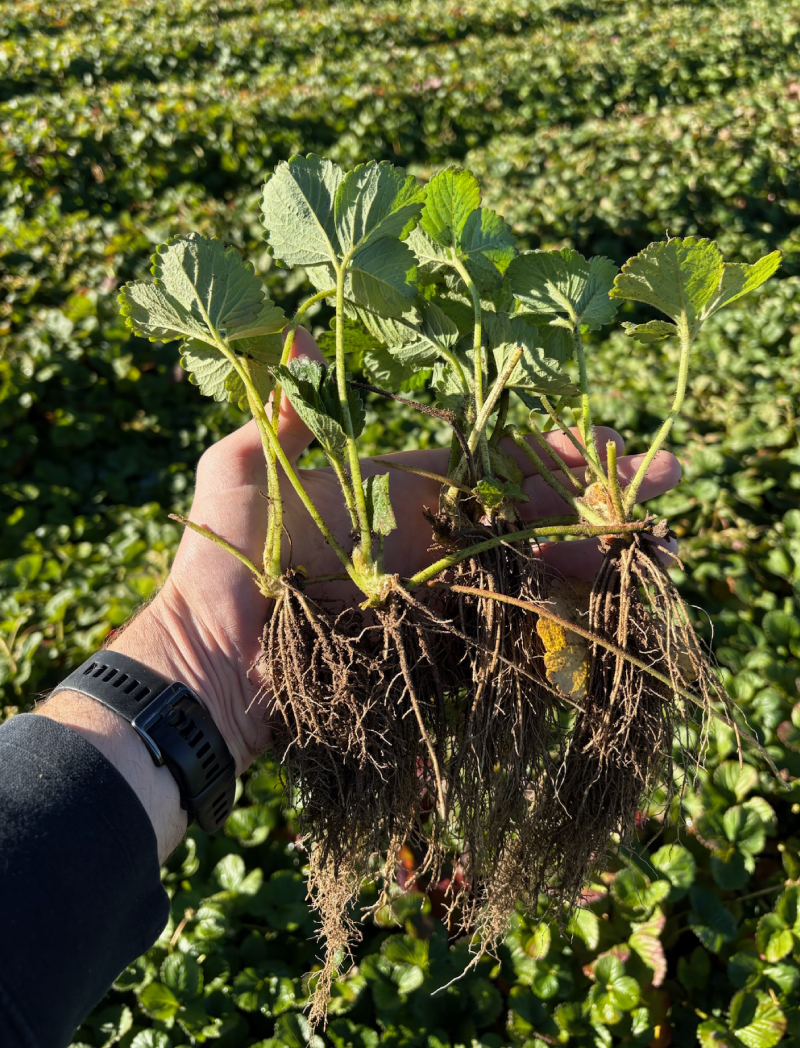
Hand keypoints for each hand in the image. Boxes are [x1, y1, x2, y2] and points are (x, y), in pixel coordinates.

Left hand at [111, 329, 680, 774]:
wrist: (211, 661)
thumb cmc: (221, 560)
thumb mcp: (242, 470)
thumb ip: (283, 413)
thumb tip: (296, 333)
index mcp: (395, 484)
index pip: (487, 458)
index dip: (544, 449)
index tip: (601, 445)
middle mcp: (427, 533)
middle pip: (525, 509)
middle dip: (594, 497)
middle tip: (665, 487)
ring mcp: (437, 590)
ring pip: (528, 565)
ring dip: (593, 554)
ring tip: (658, 548)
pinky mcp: (437, 642)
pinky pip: (506, 624)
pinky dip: (557, 615)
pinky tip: (610, 603)